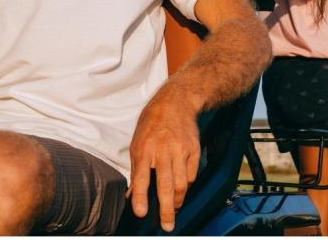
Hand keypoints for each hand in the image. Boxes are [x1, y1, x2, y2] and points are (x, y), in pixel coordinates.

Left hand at [128, 98, 200, 231]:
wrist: (175, 102)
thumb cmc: (152, 123)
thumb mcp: (137, 142)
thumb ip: (136, 169)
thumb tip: (133, 194)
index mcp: (144, 148)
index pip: (142, 177)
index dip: (141, 196)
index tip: (141, 212)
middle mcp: (163, 150)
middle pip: (166, 185)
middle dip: (167, 209)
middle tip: (166, 225)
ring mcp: (181, 150)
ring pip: (182, 184)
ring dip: (178, 200)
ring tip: (174, 208)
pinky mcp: (194, 150)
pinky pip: (191, 175)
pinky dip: (186, 184)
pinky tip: (181, 186)